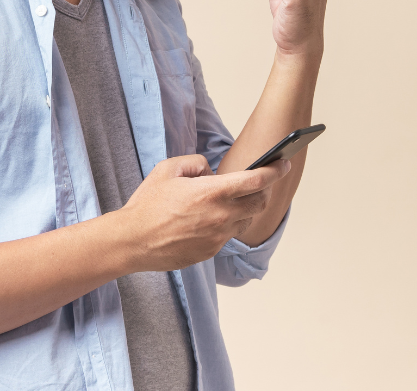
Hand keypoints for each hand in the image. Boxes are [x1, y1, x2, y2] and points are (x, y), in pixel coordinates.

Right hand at [115, 154, 290, 271]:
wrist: (133, 240)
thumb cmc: (148, 204)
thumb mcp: (168, 169)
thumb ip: (195, 163)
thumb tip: (209, 172)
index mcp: (212, 192)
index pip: (256, 181)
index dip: (274, 170)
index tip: (283, 164)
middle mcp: (221, 216)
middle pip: (258, 203)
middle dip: (261, 192)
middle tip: (252, 185)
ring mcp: (217, 237)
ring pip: (244, 222)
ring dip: (241, 211)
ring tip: (221, 204)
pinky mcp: (210, 252)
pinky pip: (226, 236)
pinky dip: (223, 226)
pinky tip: (203, 222)